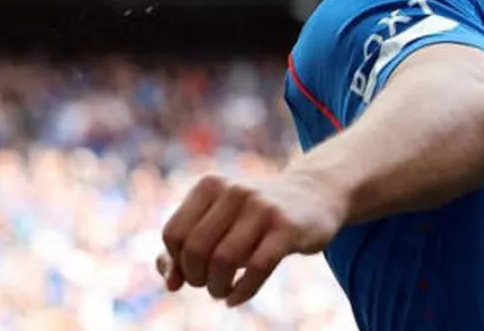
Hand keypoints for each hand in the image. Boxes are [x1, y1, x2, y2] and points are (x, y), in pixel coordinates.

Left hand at [158, 171, 346, 306]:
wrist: (312, 196)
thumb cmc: (254, 217)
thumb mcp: (218, 223)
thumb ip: (185, 248)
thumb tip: (170, 283)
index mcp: (210, 185)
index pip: (173, 233)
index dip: (177, 261)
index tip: (192, 270)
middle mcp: (234, 190)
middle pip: (195, 249)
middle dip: (196, 277)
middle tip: (208, 284)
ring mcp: (262, 207)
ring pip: (223, 261)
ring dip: (217, 288)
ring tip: (222, 292)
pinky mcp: (287, 227)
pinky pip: (256, 268)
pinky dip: (241, 292)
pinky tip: (236, 298)